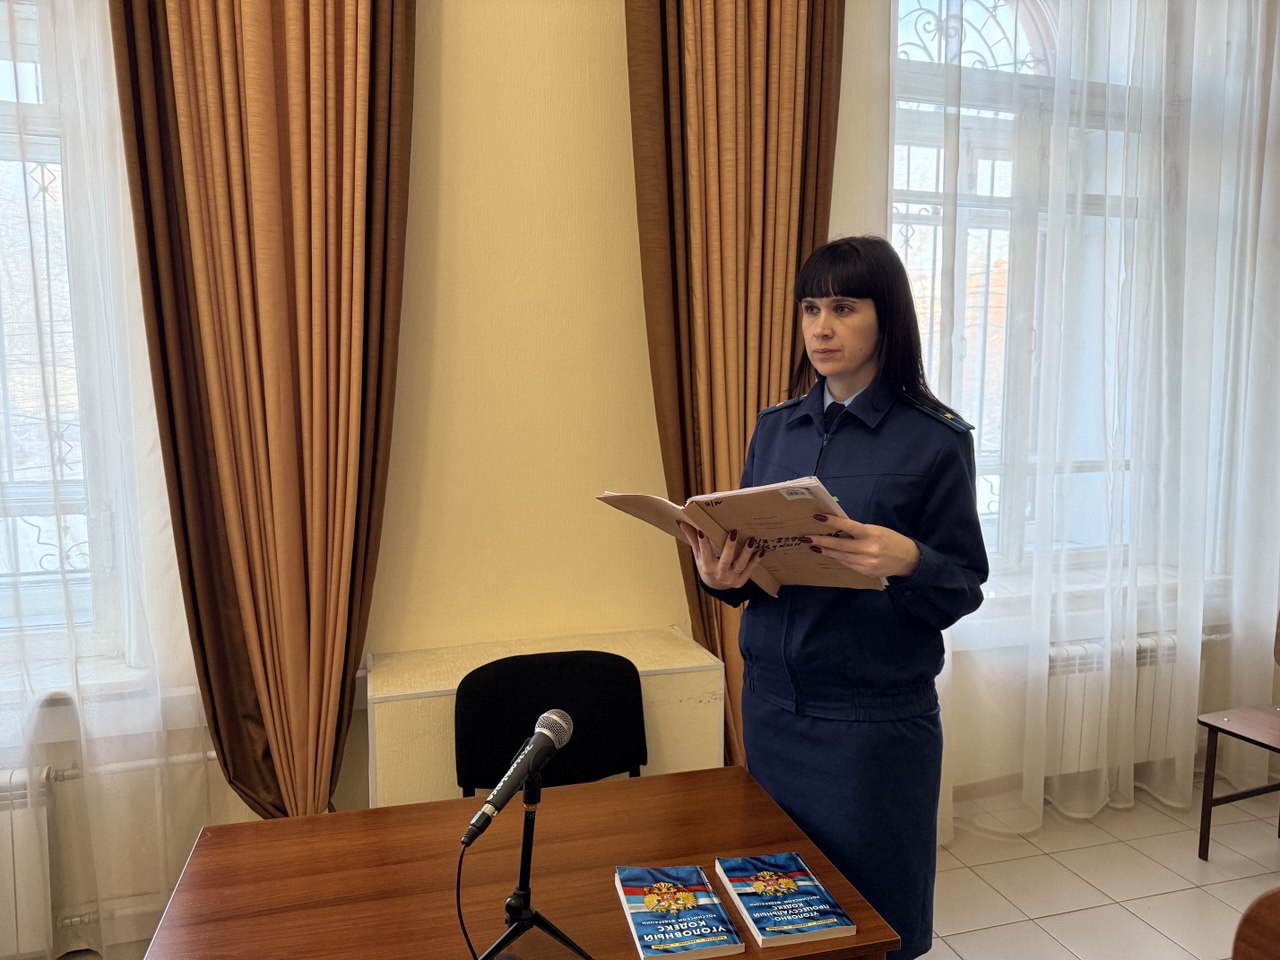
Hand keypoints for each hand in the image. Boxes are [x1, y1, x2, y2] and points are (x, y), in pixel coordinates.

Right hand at [678, 521, 764, 589]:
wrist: (715, 587)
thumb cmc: (706, 566)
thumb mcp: (698, 555)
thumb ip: (693, 539)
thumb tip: (681, 522)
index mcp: (706, 565)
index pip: (704, 552)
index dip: (703, 541)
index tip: (702, 530)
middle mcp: (719, 573)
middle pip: (725, 559)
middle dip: (730, 546)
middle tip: (734, 532)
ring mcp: (730, 578)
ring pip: (740, 565)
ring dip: (746, 553)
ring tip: (752, 539)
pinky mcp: (740, 581)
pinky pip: (749, 570)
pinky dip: (756, 561)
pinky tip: (762, 551)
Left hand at [806, 514, 920, 579]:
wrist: (907, 559)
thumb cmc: (889, 539)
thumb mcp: (876, 530)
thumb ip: (858, 531)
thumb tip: (837, 529)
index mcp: (871, 534)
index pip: (848, 526)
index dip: (832, 521)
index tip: (817, 517)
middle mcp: (868, 549)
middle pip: (839, 545)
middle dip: (821, 540)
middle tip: (807, 537)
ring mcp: (867, 562)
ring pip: (841, 556)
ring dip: (826, 551)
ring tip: (814, 546)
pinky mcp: (866, 572)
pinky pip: (848, 564)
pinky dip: (838, 558)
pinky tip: (830, 554)